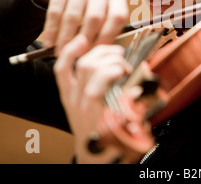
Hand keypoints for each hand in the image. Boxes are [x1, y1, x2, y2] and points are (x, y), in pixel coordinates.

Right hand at [31, 0, 128, 53]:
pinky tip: (49, 42)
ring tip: (61, 54)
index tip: (99, 53)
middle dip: (85, 41)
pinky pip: (55, 12)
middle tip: (78, 57)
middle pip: (94, 19)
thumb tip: (106, 52)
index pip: (117, 17)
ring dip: (66, 39)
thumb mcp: (108, 2)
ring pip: (73, 17)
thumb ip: (110, 23)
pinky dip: (52, 30)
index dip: (109, 37)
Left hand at [54, 34, 136, 162]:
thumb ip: (133, 112)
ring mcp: (72, 98)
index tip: (127, 70)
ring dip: (100, 52)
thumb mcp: (128, 133)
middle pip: (88, 69)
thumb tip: (138, 89)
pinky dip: (70, 52)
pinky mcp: (68, 94)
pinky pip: (62, 69)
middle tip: (125, 63)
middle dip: (110, 58)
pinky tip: (81, 42)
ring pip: (80, 64)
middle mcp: (80, 105)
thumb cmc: (112, 147)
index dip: (111, 71)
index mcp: (95, 117)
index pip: (95, 87)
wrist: (94, 158)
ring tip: (115, 53)